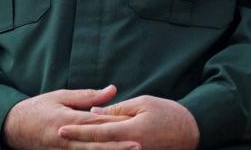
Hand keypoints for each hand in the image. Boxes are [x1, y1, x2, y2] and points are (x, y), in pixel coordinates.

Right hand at [3, 85, 131, 149]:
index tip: (135, 122)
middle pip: (97, 144)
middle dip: (118, 146)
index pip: (97, 122)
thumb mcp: (60, 96)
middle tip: (139, 145)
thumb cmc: (38, 109)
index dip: (116, 123)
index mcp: (67, 120)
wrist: (13, 129)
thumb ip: (87, 96)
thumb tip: (112, 90)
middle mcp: (67, 139)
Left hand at [57, 95, 198, 149]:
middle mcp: (131, 148)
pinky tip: (92, 147)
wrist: (192, 132)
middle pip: (99, 147)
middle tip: (58, 137)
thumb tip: (94, 113)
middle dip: (77, 143)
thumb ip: (117, 110)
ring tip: (70, 144)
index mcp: (130, 131)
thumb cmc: (167, 113)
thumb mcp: (142, 104)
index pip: (98, 133)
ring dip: (89, 149)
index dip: (78, 131)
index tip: (60, 129)